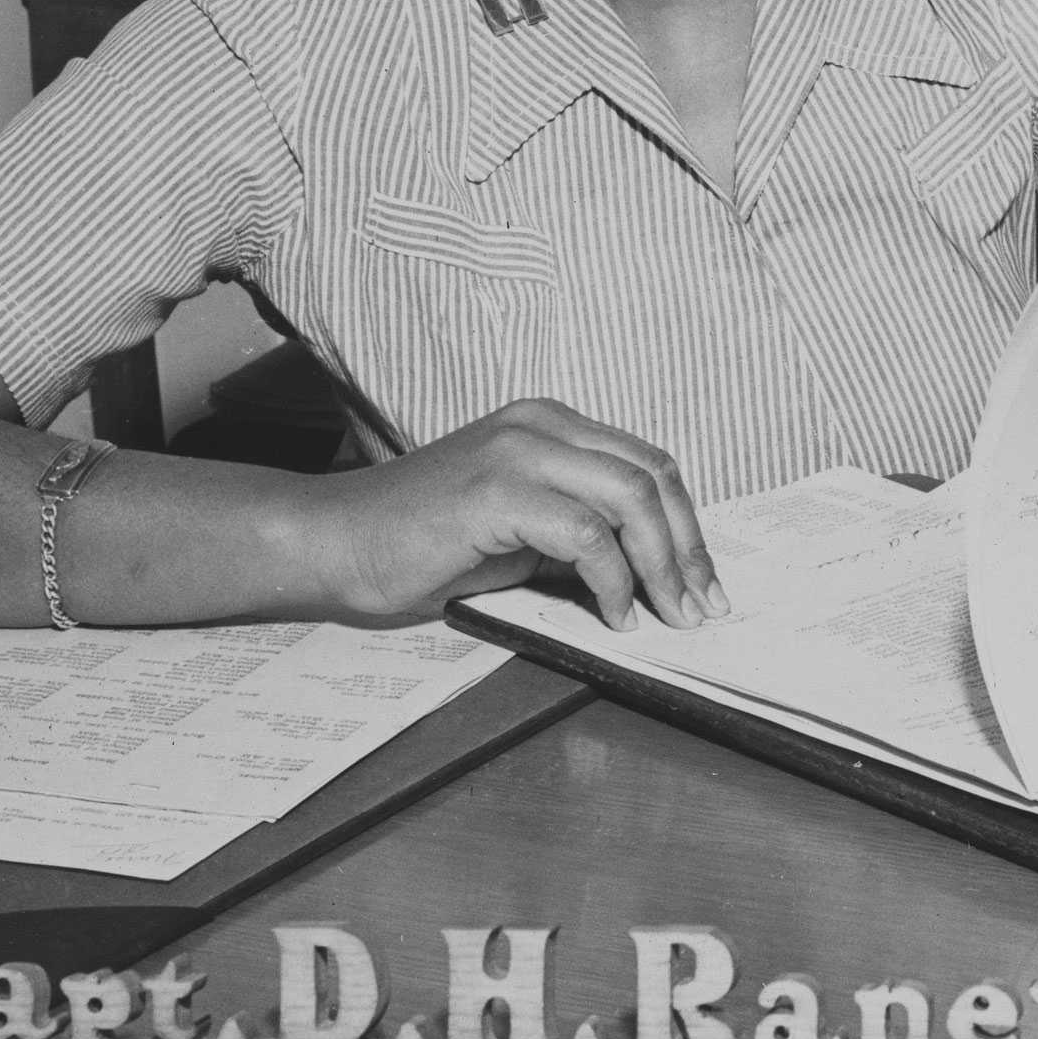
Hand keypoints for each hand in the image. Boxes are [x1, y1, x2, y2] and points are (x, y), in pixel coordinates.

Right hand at [320, 398, 730, 630]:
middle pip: (652, 476)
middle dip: (688, 548)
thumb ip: (579, 536)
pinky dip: (611, 580)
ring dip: (661, 566)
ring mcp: (517, 450)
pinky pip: (584, 534)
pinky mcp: (495, 490)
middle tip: (701, 607)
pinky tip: (611, 615)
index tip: (702, 583)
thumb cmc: (421, 542)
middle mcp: (540, 423)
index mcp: (549, 423)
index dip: (686, 526)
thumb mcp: (519, 532)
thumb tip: (649, 576)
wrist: (335, 541)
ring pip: (629, 498)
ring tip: (667, 616)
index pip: (648, 464)